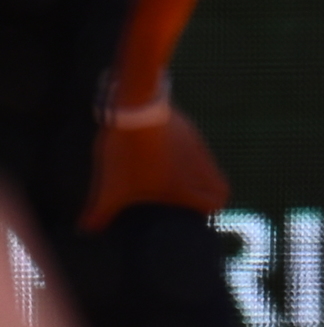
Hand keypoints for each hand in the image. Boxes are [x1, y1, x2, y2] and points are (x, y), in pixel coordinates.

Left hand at [82, 109, 227, 228]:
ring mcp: (196, 146)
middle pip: (220, 186)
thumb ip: (100, 212)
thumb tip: (87, 230)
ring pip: (209, 166)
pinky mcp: (189, 130)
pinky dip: (188, 158)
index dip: (209, 211)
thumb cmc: (127, 155)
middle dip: (208, 196)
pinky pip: (198, 149)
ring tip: (172, 181)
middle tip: (187, 203)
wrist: (135, 109)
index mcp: (184, 186)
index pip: (217, 201)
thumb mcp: (110, 188)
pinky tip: (165, 157)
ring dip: (197, 176)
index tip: (193, 217)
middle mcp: (197, 167)